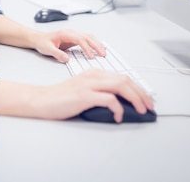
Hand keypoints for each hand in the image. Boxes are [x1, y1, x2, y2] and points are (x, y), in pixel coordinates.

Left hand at [34, 28, 105, 62]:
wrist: (39, 38)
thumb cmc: (43, 42)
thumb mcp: (47, 49)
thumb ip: (57, 54)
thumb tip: (67, 59)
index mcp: (65, 34)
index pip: (80, 39)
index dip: (87, 48)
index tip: (91, 56)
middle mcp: (71, 33)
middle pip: (87, 37)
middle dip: (96, 45)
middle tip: (103, 54)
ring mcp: (73, 35)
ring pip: (89, 37)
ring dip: (97, 43)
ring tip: (104, 52)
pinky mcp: (74, 39)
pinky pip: (87, 39)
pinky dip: (94, 43)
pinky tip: (100, 47)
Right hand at [34, 69, 153, 121]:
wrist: (41, 100)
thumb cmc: (59, 98)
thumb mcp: (83, 91)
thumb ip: (99, 93)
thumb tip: (119, 105)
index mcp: (93, 73)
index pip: (122, 77)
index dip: (138, 88)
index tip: (145, 99)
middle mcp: (93, 75)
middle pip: (125, 80)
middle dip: (141, 93)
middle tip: (148, 105)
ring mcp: (88, 84)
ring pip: (121, 86)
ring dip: (136, 98)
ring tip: (141, 110)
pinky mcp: (84, 95)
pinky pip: (109, 99)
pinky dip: (118, 108)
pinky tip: (118, 116)